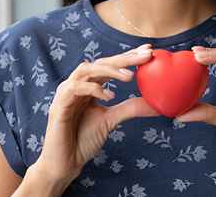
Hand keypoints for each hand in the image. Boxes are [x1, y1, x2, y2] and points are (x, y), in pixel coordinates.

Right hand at [36, 43, 159, 180]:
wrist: (64, 164)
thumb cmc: (83, 141)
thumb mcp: (111, 120)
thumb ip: (129, 109)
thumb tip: (156, 104)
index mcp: (88, 86)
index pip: (109, 65)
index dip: (127, 57)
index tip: (148, 51)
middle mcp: (76, 85)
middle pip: (100, 63)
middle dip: (123, 58)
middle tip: (145, 55)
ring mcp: (66, 93)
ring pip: (86, 69)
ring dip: (109, 70)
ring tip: (130, 77)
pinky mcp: (58, 105)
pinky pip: (75, 88)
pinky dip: (94, 89)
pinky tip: (110, 95)